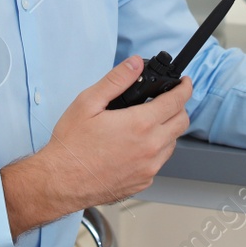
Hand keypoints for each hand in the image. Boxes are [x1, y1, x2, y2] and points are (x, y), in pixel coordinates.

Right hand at [3, 56, 190, 237]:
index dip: (185, 88)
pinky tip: (136, 146)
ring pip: (172, 143)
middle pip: (182, 122)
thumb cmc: (71, 146)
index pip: (176, 102)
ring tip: (147, 123)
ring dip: (167, 130)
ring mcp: (148, 168)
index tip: (185, 83)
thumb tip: (135, 64)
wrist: (60, 182)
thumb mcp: (89, 103)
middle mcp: (150, 148)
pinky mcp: (143, 182)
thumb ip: (116, 80)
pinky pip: (159, 162)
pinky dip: (155, 150)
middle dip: (179, 107)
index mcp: (140, 125)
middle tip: (167, 101)